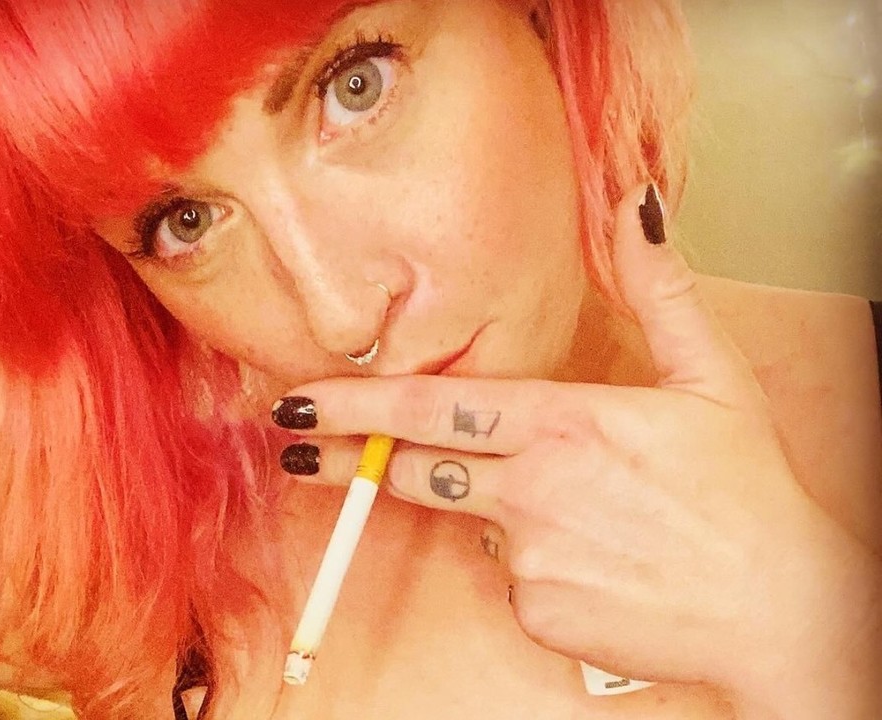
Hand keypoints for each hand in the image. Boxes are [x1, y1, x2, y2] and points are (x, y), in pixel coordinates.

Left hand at [272, 185, 879, 715]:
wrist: (784, 612)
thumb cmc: (747, 496)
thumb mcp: (712, 377)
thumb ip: (658, 290)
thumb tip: (634, 207)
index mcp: (564, 424)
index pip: (431, 407)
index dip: (354, 403)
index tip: (295, 403)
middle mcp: (532, 490)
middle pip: (413, 467)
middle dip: (345, 457)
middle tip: (294, 449)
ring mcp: (529, 557)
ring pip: (473, 521)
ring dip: (489, 507)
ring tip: (570, 507)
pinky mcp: (537, 612)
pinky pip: (511, 577)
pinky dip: (534, 562)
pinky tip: (598, 559)